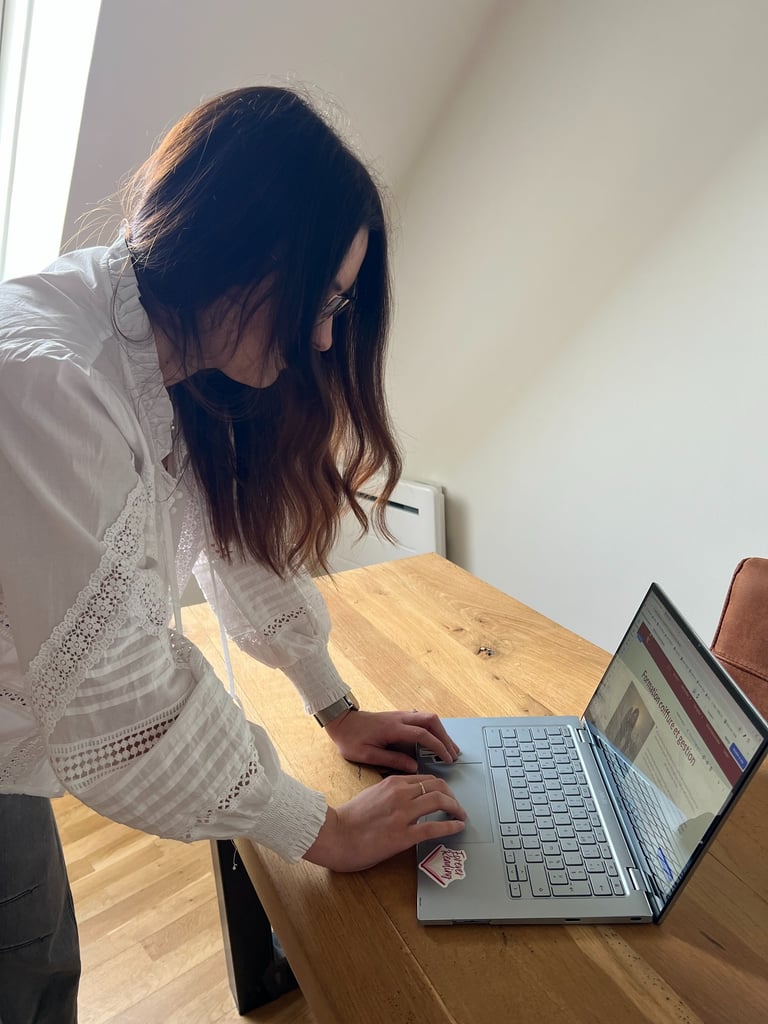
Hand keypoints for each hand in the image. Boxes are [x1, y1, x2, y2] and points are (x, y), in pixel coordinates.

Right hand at [303, 774, 466, 870]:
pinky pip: (434, 827)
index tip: (446, 795)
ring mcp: (402, 814)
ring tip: (461, 816)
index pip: (426, 779)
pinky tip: (458, 827)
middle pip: (438, 786)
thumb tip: (408, 797)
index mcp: (392, 783)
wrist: (334, 834)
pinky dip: (451, 826)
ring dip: (456, 808)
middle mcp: (400, 793)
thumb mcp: (372, 794)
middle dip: (452, 796)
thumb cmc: (349, 818)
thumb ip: (391, 793)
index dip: (441, 787)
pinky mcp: (403, 835)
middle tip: (457, 806)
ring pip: (439, 801)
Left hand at [324, 709, 459, 771]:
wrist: (340, 722)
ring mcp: (399, 715)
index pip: (423, 734)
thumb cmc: (350, 740)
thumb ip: (391, 760)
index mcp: (393, 729)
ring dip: (441, 731)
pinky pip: (421, 718)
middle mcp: (399, 718)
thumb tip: (413, 766)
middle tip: (453, 753)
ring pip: (427, 717)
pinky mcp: (398, 716)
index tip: (447, 758)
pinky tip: (435, 737)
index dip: (438, 746)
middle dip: (445, 736)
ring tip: (449, 747)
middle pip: (431, 721)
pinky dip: (432, 727)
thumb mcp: (367, 755)